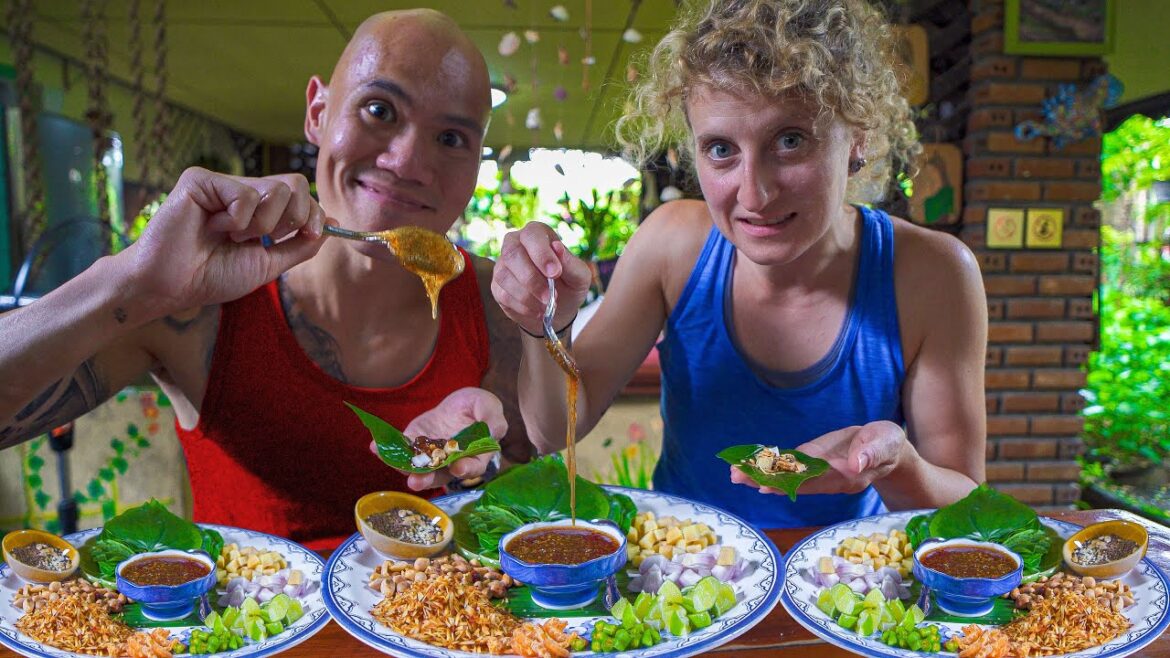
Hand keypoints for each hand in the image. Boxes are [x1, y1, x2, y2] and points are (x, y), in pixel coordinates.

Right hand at [125, 168, 327, 315]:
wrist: (171, 286)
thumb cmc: (211, 276)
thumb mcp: (267, 264)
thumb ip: (299, 245)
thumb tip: (332, 223)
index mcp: (258, 208)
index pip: (302, 195)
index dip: (313, 215)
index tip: (307, 235)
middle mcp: (242, 191)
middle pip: (296, 184)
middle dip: (292, 218)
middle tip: (262, 238)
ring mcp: (222, 183)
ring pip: (276, 189)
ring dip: (262, 226)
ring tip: (231, 236)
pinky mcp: (201, 180)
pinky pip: (246, 194)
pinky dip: (237, 221)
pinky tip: (213, 228)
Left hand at [369, 387, 507, 490]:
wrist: (457, 404)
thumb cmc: (478, 407)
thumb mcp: (488, 405)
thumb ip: (492, 419)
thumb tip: (494, 431)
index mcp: (474, 456)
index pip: (471, 466)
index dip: (465, 468)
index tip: (458, 468)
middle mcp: (450, 463)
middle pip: (440, 475)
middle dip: (427, 479)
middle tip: (416, 481)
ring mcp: (429, 457)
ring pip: (418, 468)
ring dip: (405, 470)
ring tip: (392, 465)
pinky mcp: (414, 446)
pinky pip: (401, 452)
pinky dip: (387, 452)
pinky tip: (376, 447)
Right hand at [491, 222, 591, 336]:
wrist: (558, 309)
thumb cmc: (569, 285)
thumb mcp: (579, 276)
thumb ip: (571, 263)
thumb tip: (557, 247)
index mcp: (537, 234)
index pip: (532, 235)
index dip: (541, 254)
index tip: (555, 273)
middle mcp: (515, 243)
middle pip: (512, 254)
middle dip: (531, 278)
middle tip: (549, 297)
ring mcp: (503, 265)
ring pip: (504, 276)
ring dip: (527, 296)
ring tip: (546, 306)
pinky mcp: (497, 286)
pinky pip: (503, 294)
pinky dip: (522, 306)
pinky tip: (537, 311)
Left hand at [729, 421, 910, 495]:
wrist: (887, 448)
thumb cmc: (888, 444)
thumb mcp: (886, 443)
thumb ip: (872, 452)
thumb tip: (855, 463)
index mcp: (846, 476)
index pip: (813, 480)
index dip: (788, 481)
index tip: (766, 484)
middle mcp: (828, 479)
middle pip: (794, 483)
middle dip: (766, 480)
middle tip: (738, 478)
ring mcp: (819, 474)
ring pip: (788, 477)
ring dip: (761, 476)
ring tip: (735, 474)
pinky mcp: (814, 462)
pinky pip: (790, 467)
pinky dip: (770, 467)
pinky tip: (750, 468)